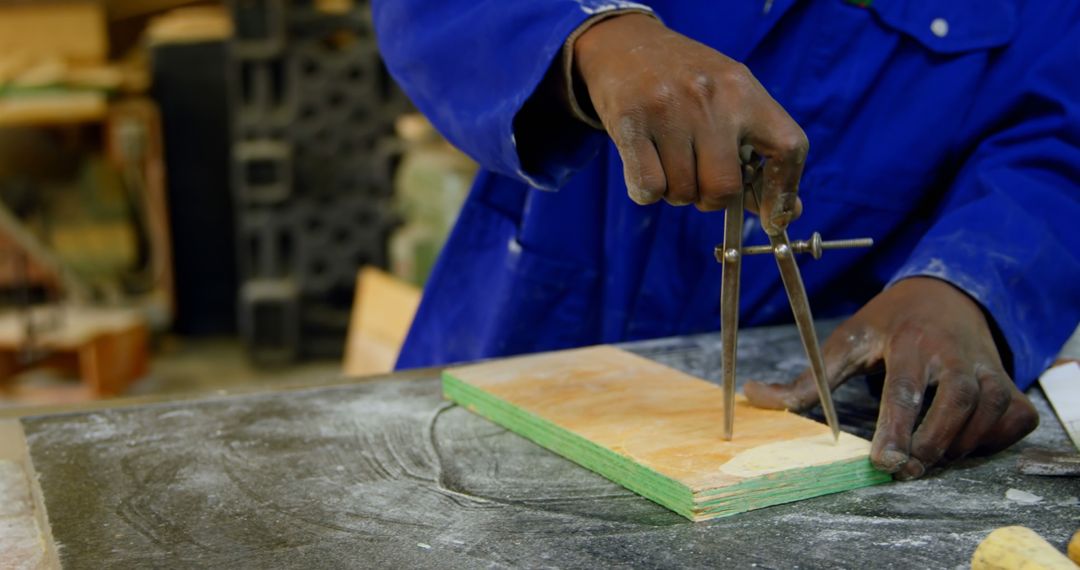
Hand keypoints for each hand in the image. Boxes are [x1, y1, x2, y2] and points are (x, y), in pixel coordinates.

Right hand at [573, 14, 806, 233]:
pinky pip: (648, 188)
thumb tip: (787, 214)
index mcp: (744, 90)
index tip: (774, 218)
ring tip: (667, 161)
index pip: (788, 148)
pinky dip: (645, 192)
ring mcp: (669, 108)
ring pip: (682, 192)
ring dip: (674, 192)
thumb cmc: (684, 84)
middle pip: (724, 187)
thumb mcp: (728, 101)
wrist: (625, 44)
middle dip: (710, 199)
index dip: (783, 192)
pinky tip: (644, 167)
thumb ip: (758, 154)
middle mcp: (710, 96)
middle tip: (698, 180)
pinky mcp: (630, 121)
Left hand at [744, 277, 1038, 479]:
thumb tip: (751, 396)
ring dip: (955, 447)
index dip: (896, 427)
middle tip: (902, 469)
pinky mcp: (1010, 385)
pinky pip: (1010, 422)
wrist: (947, 297)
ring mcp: (989, 369)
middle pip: (954, 405)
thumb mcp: (848, 341)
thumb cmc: (890, 325)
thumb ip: (807, 378)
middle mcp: (956, 353)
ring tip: (923, 458)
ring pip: (984, 418)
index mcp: (911, 341)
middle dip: (929, 443)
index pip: (906, 388)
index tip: (884, 461)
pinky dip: (990, 440)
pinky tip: (959, 442)